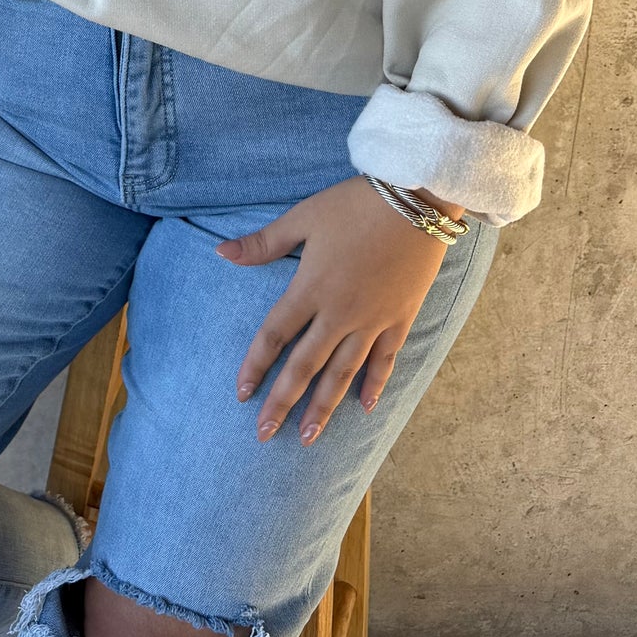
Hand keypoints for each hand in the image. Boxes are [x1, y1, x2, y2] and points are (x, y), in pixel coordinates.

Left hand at [218, 175, 462, 445]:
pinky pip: (384, 360)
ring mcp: (373, 320)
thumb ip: (263, 243)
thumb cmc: (355, 205)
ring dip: (324, 407)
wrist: (416, 200)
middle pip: (305, 366)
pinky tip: (365, 408)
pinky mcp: (400, 319)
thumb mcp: (303, 217)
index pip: (275, 336)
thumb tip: (220, 253)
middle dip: (283, 402)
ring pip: (343, 373)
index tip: (241, 394)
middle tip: (266, 435)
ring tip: (308, 436)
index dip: (256, 366)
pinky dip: (374, 385)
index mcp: (311, 288)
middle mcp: (339, 313)